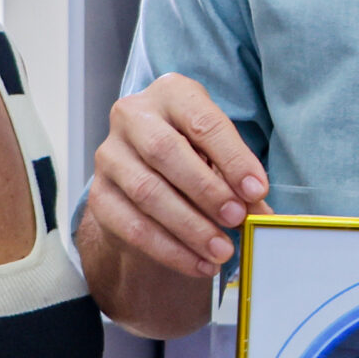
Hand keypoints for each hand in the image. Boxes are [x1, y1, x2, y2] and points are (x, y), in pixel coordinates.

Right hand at [84, 73, 266, 279]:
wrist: (148, 177)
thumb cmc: (194, 155)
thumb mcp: (219, 155)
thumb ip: (238, 179)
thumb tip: (260, 213)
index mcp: (171, 93)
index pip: (202, 122)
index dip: (233, 158)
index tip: (257, 190)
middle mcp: (132, 116)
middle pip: (166, 152)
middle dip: (206, 190)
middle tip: (237, 219)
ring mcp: (109, 156)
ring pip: (148, 193)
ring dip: (190, 227)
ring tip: (222, 250)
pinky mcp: (98, 196)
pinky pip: (133, 226)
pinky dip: (170, 250)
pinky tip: (198, 263)